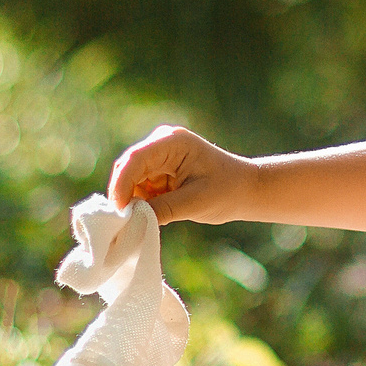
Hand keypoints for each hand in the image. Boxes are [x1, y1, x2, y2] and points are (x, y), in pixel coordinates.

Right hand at [106, 125, 256, 223]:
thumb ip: (161, 209)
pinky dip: (140, 200)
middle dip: (123, 194)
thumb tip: (130, 220)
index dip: (122, 185)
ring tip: (140, 221)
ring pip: (130, 178)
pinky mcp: (159, 167)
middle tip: (122, 223)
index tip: (119, 211)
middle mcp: (162, 142)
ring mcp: (159, 154)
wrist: (246, 189)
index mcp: (173, 142)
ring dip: (132, 199)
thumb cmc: (227, 192)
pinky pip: (139, 184)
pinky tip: (149, 214)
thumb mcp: (195, 203)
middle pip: (128, 167)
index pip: (136, 159)